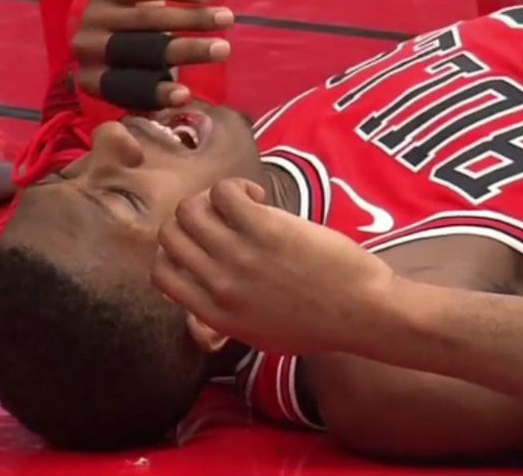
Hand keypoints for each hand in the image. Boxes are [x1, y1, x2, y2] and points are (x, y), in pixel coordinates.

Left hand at [72, 0, 233, 108]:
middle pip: (142, 50)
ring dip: (193, 17)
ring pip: (148, 17)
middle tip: (223, 50)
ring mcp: (94, 15)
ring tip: (226, 18)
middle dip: (186, 49)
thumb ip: (157, 92)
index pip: (128, 89)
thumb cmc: (133, 62)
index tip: (188, 95)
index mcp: (93, 81)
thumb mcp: (139, 80)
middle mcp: (87, 48)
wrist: (104, 18)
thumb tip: (186, 102)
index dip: (158, 93)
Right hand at [152, 179, 395, 353]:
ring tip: (243, 206)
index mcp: (214, 313)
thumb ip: (223, 317)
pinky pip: (224, 191)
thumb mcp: (258, 335)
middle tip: (222, 217)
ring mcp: (238, 256)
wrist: (360, 312)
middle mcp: (218, 284)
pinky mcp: (264, 228)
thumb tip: (201, 293)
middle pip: (171, 233)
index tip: (199, 243)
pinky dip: (236, 187)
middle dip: (192, 219)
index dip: (173, 252)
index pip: (161, 273)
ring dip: (211, 199)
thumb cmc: (316, 323)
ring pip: (190, 208)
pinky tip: (259, 197)